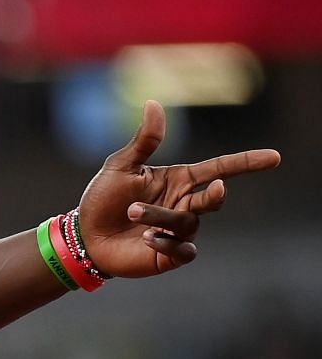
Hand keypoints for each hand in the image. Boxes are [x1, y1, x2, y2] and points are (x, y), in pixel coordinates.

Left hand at [74, 100, 280, 277]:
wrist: (84, 236)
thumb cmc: (102, 199)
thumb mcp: (120, 167)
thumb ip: (143, 141)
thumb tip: (153, 103)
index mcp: (179, 180)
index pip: (220, 168)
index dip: (246, 163)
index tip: (274, 158)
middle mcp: (185, 204)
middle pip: (215, 198)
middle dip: (216, 195)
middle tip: (216, 188)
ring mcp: (180, 231)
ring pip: (189, 222)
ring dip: (160, 217)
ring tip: (132, 213)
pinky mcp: (171, 255)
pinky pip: (184, 250)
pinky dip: (167, 243)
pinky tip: (147, 238)